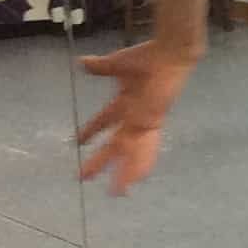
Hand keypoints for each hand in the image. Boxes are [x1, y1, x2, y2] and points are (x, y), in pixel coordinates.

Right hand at [75, 40, 199, 195]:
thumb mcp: (116, 64)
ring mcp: (143, 122)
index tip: (78, 142)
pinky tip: (136, 181)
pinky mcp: (151, 124)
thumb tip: (81, 62)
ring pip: (130, 154)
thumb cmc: (147, 56)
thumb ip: (99, 67)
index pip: (105, 121)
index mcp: (126, 102)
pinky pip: (143, 148)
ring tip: (116, 194)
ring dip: (123, 173)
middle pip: (115, 145)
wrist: (169, 53)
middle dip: (100, 160)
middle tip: (83, 177)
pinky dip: (139, 164)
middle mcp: (134, 116)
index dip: (92, 130)